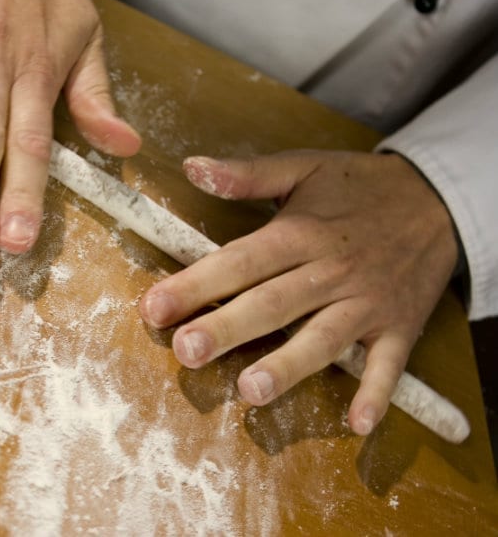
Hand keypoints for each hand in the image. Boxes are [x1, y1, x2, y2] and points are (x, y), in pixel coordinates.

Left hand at [139, 150, 458, 435]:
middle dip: (228, 328)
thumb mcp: (304, 167)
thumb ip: (247, 174)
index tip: (154, 307)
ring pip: (324, 338)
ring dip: (290, 366)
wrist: (438, 199)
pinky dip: (377, 395)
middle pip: (274, 304)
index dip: (197, 284)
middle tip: (187, 353)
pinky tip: (357, 425)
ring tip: (252, 391)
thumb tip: (191, 167)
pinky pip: (389, 366)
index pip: (241, 261)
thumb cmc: (358, 186)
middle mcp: (331, 272)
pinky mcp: (398, 327)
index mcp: (301, 233)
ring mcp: (367, 303)